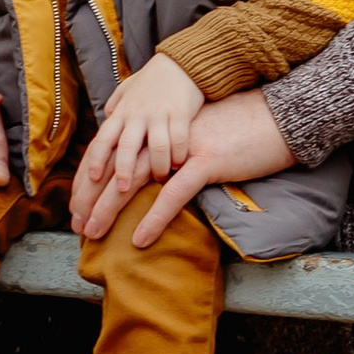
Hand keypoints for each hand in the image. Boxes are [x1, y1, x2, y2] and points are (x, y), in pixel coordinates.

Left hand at [68, 57, 204, 232]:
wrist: (181, 63)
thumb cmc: (152, 82)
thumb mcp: (127, 93)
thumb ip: (115, 111)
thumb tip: (104, 123)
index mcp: (121, 113)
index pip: (103, 139)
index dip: (97, 159)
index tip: (92, 179)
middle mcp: (136, 114)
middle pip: (126, 146)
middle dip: (123, 170)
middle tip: (122, 190)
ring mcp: (159, 114)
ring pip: (155, 145)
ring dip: (156, 165)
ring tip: (159, 178)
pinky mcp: (181, 112)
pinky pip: (179, 137)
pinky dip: (179, 153)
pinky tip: (179, 164)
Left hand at [77, 86, 293, 251]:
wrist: (278, 114)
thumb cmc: (240, 126)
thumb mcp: (199, 129)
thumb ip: (173, 141)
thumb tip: (160, 161)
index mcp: (158, 128)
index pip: (114, 154)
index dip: (92, 181)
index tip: (77, 206)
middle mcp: (163, 135)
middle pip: (114, 167)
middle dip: (90, 197)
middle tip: (75, 225)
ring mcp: (182, 148)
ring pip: (135, 181)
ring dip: (111, 209)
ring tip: (93, 233)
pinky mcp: (205, 161)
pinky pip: (174, 194)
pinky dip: (154, 218)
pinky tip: (139, 239)